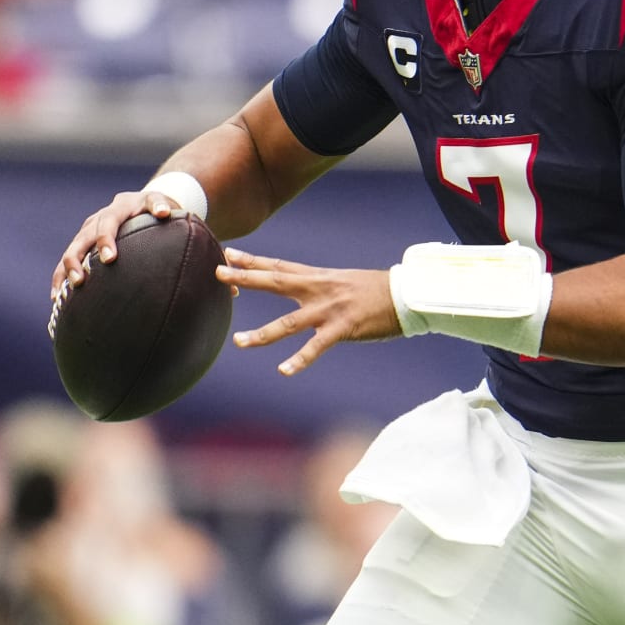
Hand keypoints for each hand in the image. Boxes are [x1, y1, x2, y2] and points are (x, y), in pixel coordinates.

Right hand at [51, 188, 187, 294]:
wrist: (139, 203)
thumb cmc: (153, 207)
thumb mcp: (157, 202)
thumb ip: (161, 205)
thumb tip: (164, 212)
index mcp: (117, 209)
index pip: (108, 223)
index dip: (105, 239)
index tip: (110, 258)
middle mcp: (97, 219)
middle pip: (82, 240)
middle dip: (78, 260)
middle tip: (80, 280)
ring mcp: (87, 231)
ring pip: (71, 251)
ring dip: (65, 272)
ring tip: (63, 295)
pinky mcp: (82, 242)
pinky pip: (67, 260)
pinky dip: (60, 277)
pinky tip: (58, 298)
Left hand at [220, 248, 400, 375]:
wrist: (407, 295)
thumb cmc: (377, 291)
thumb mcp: (344, 282)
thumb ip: (321, 286)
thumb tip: (303, 289)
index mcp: (319, 278)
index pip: (280, 266)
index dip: (253, 261)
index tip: (229, 254)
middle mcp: (319, 290)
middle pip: (276, 282)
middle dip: (246, 278)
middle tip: (218, 273)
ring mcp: (329, 310)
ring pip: (288, 323)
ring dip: (262, 333)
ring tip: (238, 341)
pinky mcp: (342, 328)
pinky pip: (316, 347)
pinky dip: (300, 359)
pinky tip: (284, 370)